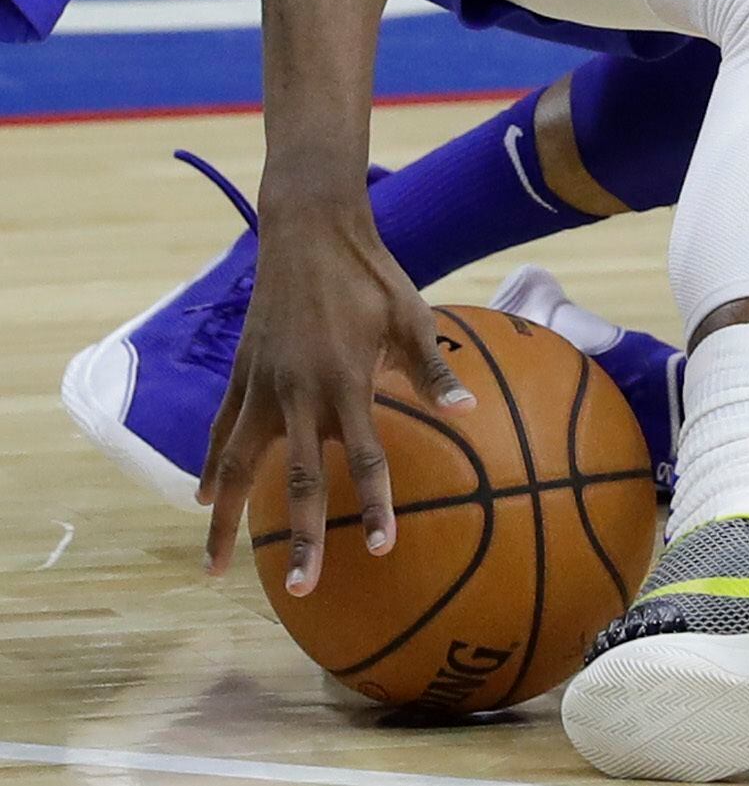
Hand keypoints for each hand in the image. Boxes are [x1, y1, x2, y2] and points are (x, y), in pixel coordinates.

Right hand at [196, 188, 472, 595]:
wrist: (309, 232)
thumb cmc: (371, 276)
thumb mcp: (412, 317)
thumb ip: (434, 369)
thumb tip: (468, 411)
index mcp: (347, 382)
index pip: (365, 458)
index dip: (376, 504)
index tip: (383, 548)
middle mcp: (298, 393)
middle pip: (298, 481)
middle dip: (303, 538)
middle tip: (300, 589)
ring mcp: (261, 386)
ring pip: (240, 468)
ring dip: (227, 521)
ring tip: (216, 570)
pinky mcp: (239, 375)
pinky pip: (220, 433)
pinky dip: (211, 468)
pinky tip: (205, 501)